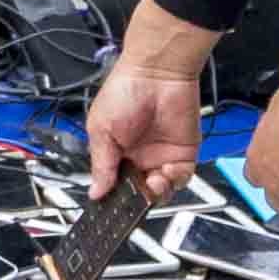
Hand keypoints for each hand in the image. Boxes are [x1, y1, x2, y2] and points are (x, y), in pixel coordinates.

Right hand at [83, 3, 215, 209]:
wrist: (158, 72)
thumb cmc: (125, 90)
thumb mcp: (101, 129)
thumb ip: (101, 164)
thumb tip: (95, 191)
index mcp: (115, 153)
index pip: (114, 185)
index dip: (114, 198)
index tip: (112, 207)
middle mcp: (139, 157)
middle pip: (137, 193)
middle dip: (135, 200)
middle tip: (132, 198)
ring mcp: (161, 157)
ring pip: (160, 191)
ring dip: (155, 193)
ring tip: (151, 183)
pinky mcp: (183, 153)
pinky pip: (181, 179)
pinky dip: (173, 182)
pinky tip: (165, 173)